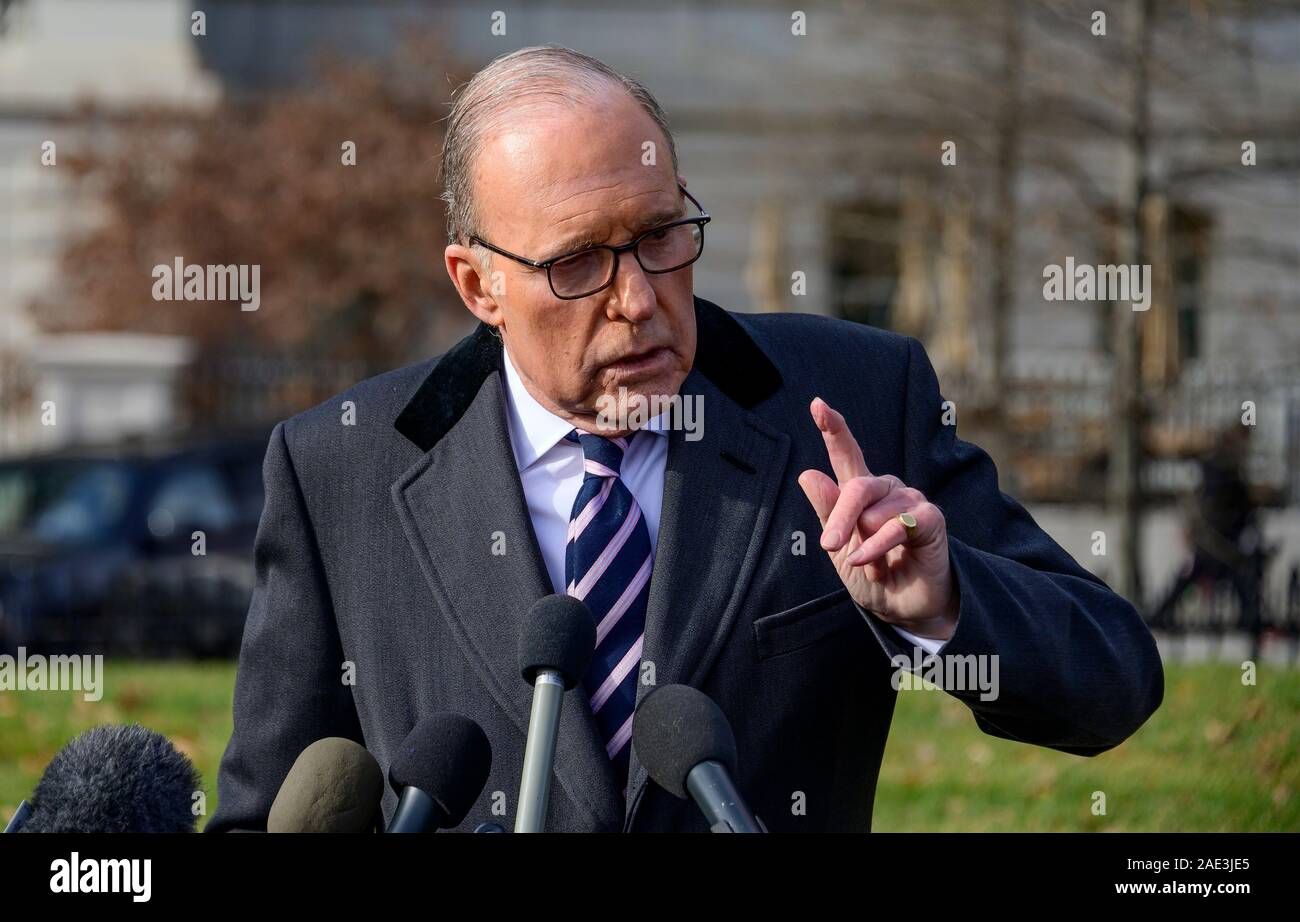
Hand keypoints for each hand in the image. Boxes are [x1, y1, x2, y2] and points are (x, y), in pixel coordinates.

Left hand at [797, 398, 957, 640]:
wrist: (903, 607)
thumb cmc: (871, 573)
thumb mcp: (840, 548)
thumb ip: (828, 512)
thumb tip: (808, 474)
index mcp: (861, 491)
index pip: (846, 454)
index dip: (833, 428)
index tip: (817, 404)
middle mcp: (887, 489)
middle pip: (856, 488)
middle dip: (840, 520)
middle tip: (829, 546)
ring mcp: (911, 500)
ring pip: (874, 513)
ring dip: (865, 546)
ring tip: (871, 563)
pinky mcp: (930, 519)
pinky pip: (897, 527)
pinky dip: (879, 548)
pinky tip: (873, 565)